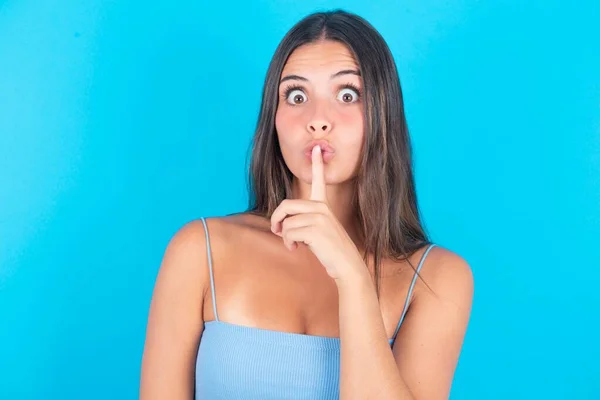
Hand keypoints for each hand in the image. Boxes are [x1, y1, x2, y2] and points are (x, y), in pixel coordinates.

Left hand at [270, 145, 365, 281]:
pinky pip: (288, 232)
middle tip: (276, 231)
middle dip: (276, 219)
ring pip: (286, 222)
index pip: (319, 181)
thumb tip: (279, 225)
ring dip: (284, 236)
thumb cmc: (330, 250)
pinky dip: (288, 243)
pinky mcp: (315, 229)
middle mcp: (322, 208)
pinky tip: (297, 248)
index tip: (316, 148)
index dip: (317, 165)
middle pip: (286, 205)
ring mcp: (319, 218)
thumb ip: (302, 222)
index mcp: (323, 206)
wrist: (346, 265)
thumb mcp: (317, 231)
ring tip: (294, 244)